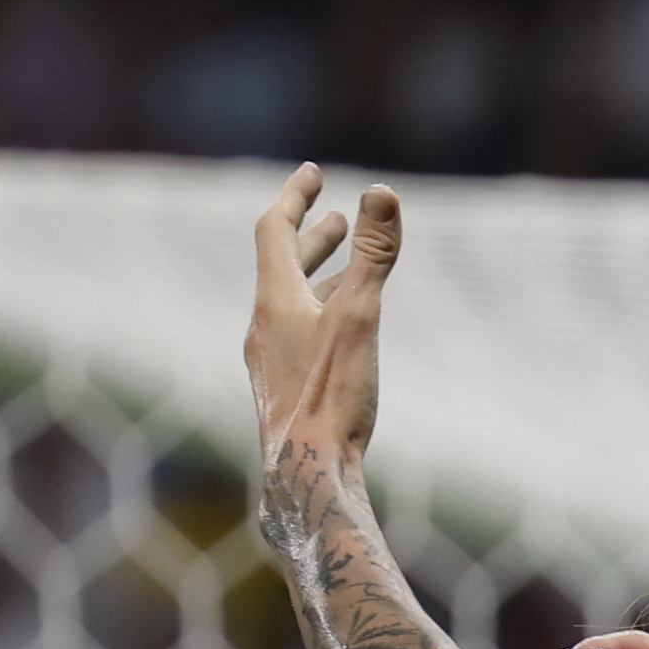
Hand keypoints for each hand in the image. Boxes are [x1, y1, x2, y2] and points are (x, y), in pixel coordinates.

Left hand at [246, 166, 397, 485]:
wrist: (307, 474)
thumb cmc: (332, 398)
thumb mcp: (360, 319)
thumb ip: (374, 257)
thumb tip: (383, 191)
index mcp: (276, 300)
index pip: (274, 230)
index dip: (295, 197)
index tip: (314, 174)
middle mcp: (265, 325)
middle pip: (283, 267)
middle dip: (312, 238)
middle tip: (336, 220)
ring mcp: (270, 360)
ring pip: (293, 303)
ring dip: (320, 280)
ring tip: (351, 273)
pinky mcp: (283, 390)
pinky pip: (298, 336)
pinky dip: (321, 317)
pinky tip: (343, 338)